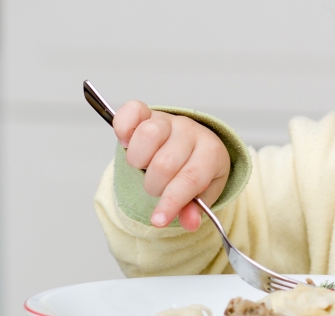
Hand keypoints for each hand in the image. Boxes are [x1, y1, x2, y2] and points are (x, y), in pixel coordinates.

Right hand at [113, 100, 230, 230]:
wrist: (195, 144)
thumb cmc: (198, 170)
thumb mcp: (204, 192)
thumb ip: (195, 208)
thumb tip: (189, 222)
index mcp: (211, 152)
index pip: (190, 178)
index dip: (172, 201)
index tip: (158, 220)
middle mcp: (191, 131)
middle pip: (164, 163)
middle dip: (155, 186)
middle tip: (157, 187)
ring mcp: (169, 120)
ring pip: (148, 136)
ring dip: (139, 161)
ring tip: (144, 166)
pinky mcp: (148, 112)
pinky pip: (131, 112)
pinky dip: (123, 128)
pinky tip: (127, 142)